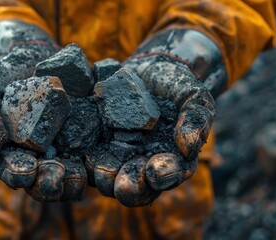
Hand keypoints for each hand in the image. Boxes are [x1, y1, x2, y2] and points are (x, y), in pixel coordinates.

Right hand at [0, 20, 82, 200]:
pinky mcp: (87, 136)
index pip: (13, 171)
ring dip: (73, 180)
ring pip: (70, 174)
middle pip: (43, 180)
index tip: (26, 172)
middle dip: (49, 183)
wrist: (33, 58)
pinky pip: (94, 153)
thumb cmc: (2, 80)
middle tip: (56, 178)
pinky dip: (97, 160)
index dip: (18, 174)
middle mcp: (40, 158)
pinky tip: (100, 162)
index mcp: (13, 155)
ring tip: (76, 176)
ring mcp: (65, 148)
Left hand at [93, 28, 224, 206]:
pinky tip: (79, 157)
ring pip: (110, 178)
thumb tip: (188, 148)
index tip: (156, 171)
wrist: (148, 71)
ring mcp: (118, 158)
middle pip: (137, 186)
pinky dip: (82, 161)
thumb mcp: (194, 98)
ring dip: (104, 178)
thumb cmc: (177, 87)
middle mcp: (143, 165)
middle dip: (130, 187)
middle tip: (124, 186)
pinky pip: (86, 158)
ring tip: (100, 171)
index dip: (165, 175)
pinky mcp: (95, 146)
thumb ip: (196, 120)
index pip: (170, 174)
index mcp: (170, 160)